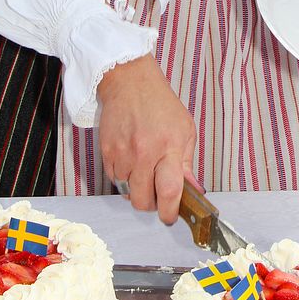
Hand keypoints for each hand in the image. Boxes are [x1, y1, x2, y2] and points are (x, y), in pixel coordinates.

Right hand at [96, 53, 197, 223]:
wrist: (130, 82)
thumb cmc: (160, 104)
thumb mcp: (185, 129)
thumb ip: (187, 163)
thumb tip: (192, 190)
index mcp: (168, 146)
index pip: (170, 190)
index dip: (170, 211)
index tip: (171, 217)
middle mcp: (144, 152)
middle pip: (143, 201)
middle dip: (152, 204)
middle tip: (158, 193)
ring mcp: (123, 153)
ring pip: (127, 193)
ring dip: (137, 189)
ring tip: (145, 170)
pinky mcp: (106, 152)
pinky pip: (114, 180)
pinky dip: (124, 178)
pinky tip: (132, 162)